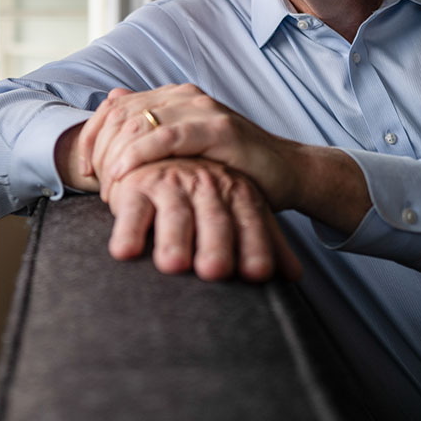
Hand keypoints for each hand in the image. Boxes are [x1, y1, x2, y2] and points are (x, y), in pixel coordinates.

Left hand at [78, 84, 299, 206]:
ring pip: (137, 122)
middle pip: (120, 113)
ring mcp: (202, 108)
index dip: (92, 136)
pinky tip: (123, 175)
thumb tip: (112, 106)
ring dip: (114, 155)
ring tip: (107, 185)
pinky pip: (165, 137)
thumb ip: (153, 134)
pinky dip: (137, 155)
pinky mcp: (218, 128)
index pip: (115, 106)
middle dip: (100, 150)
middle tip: (95, 184)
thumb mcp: (186, 152)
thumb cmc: (232, 168)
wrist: (287, 173)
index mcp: (172, 97)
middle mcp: (184, 96)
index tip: (85, 170)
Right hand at [106, 157, 302, 281]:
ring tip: (173, 266)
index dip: (257, 245)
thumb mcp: (246, 211)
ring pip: (176, 212)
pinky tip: (126, 252)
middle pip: (215, 217)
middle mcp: (207, 184)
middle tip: (216, 272)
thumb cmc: (213, 193)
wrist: (174, 146)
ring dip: (174, 238)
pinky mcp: (137, 182)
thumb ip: (268, 242)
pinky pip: (133, 206)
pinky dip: (129, 228)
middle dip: (216, 244)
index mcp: (238, 189)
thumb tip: (295, 275)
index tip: (259, 274)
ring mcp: (172, 180)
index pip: (253, 220)